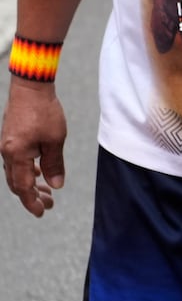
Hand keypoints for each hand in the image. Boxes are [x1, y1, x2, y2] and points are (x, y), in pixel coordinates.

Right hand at [1, 80, 67, 217]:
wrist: (30, 88)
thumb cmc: (44, 111)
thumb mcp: (55, 140)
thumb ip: (54, 164)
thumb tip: (56, 185)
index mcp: (17, 155)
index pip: (23, 187)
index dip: (32, 202)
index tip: (42, 212)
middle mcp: (7, 153)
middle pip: (17, 183)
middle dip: (32, 196)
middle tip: (49, 205)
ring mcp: (6, 146)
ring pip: (15, 173)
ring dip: (29, 184)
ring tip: (46, 191)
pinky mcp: (10, 139)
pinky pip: (15, 162)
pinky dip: (26, 171)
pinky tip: (39, 171)